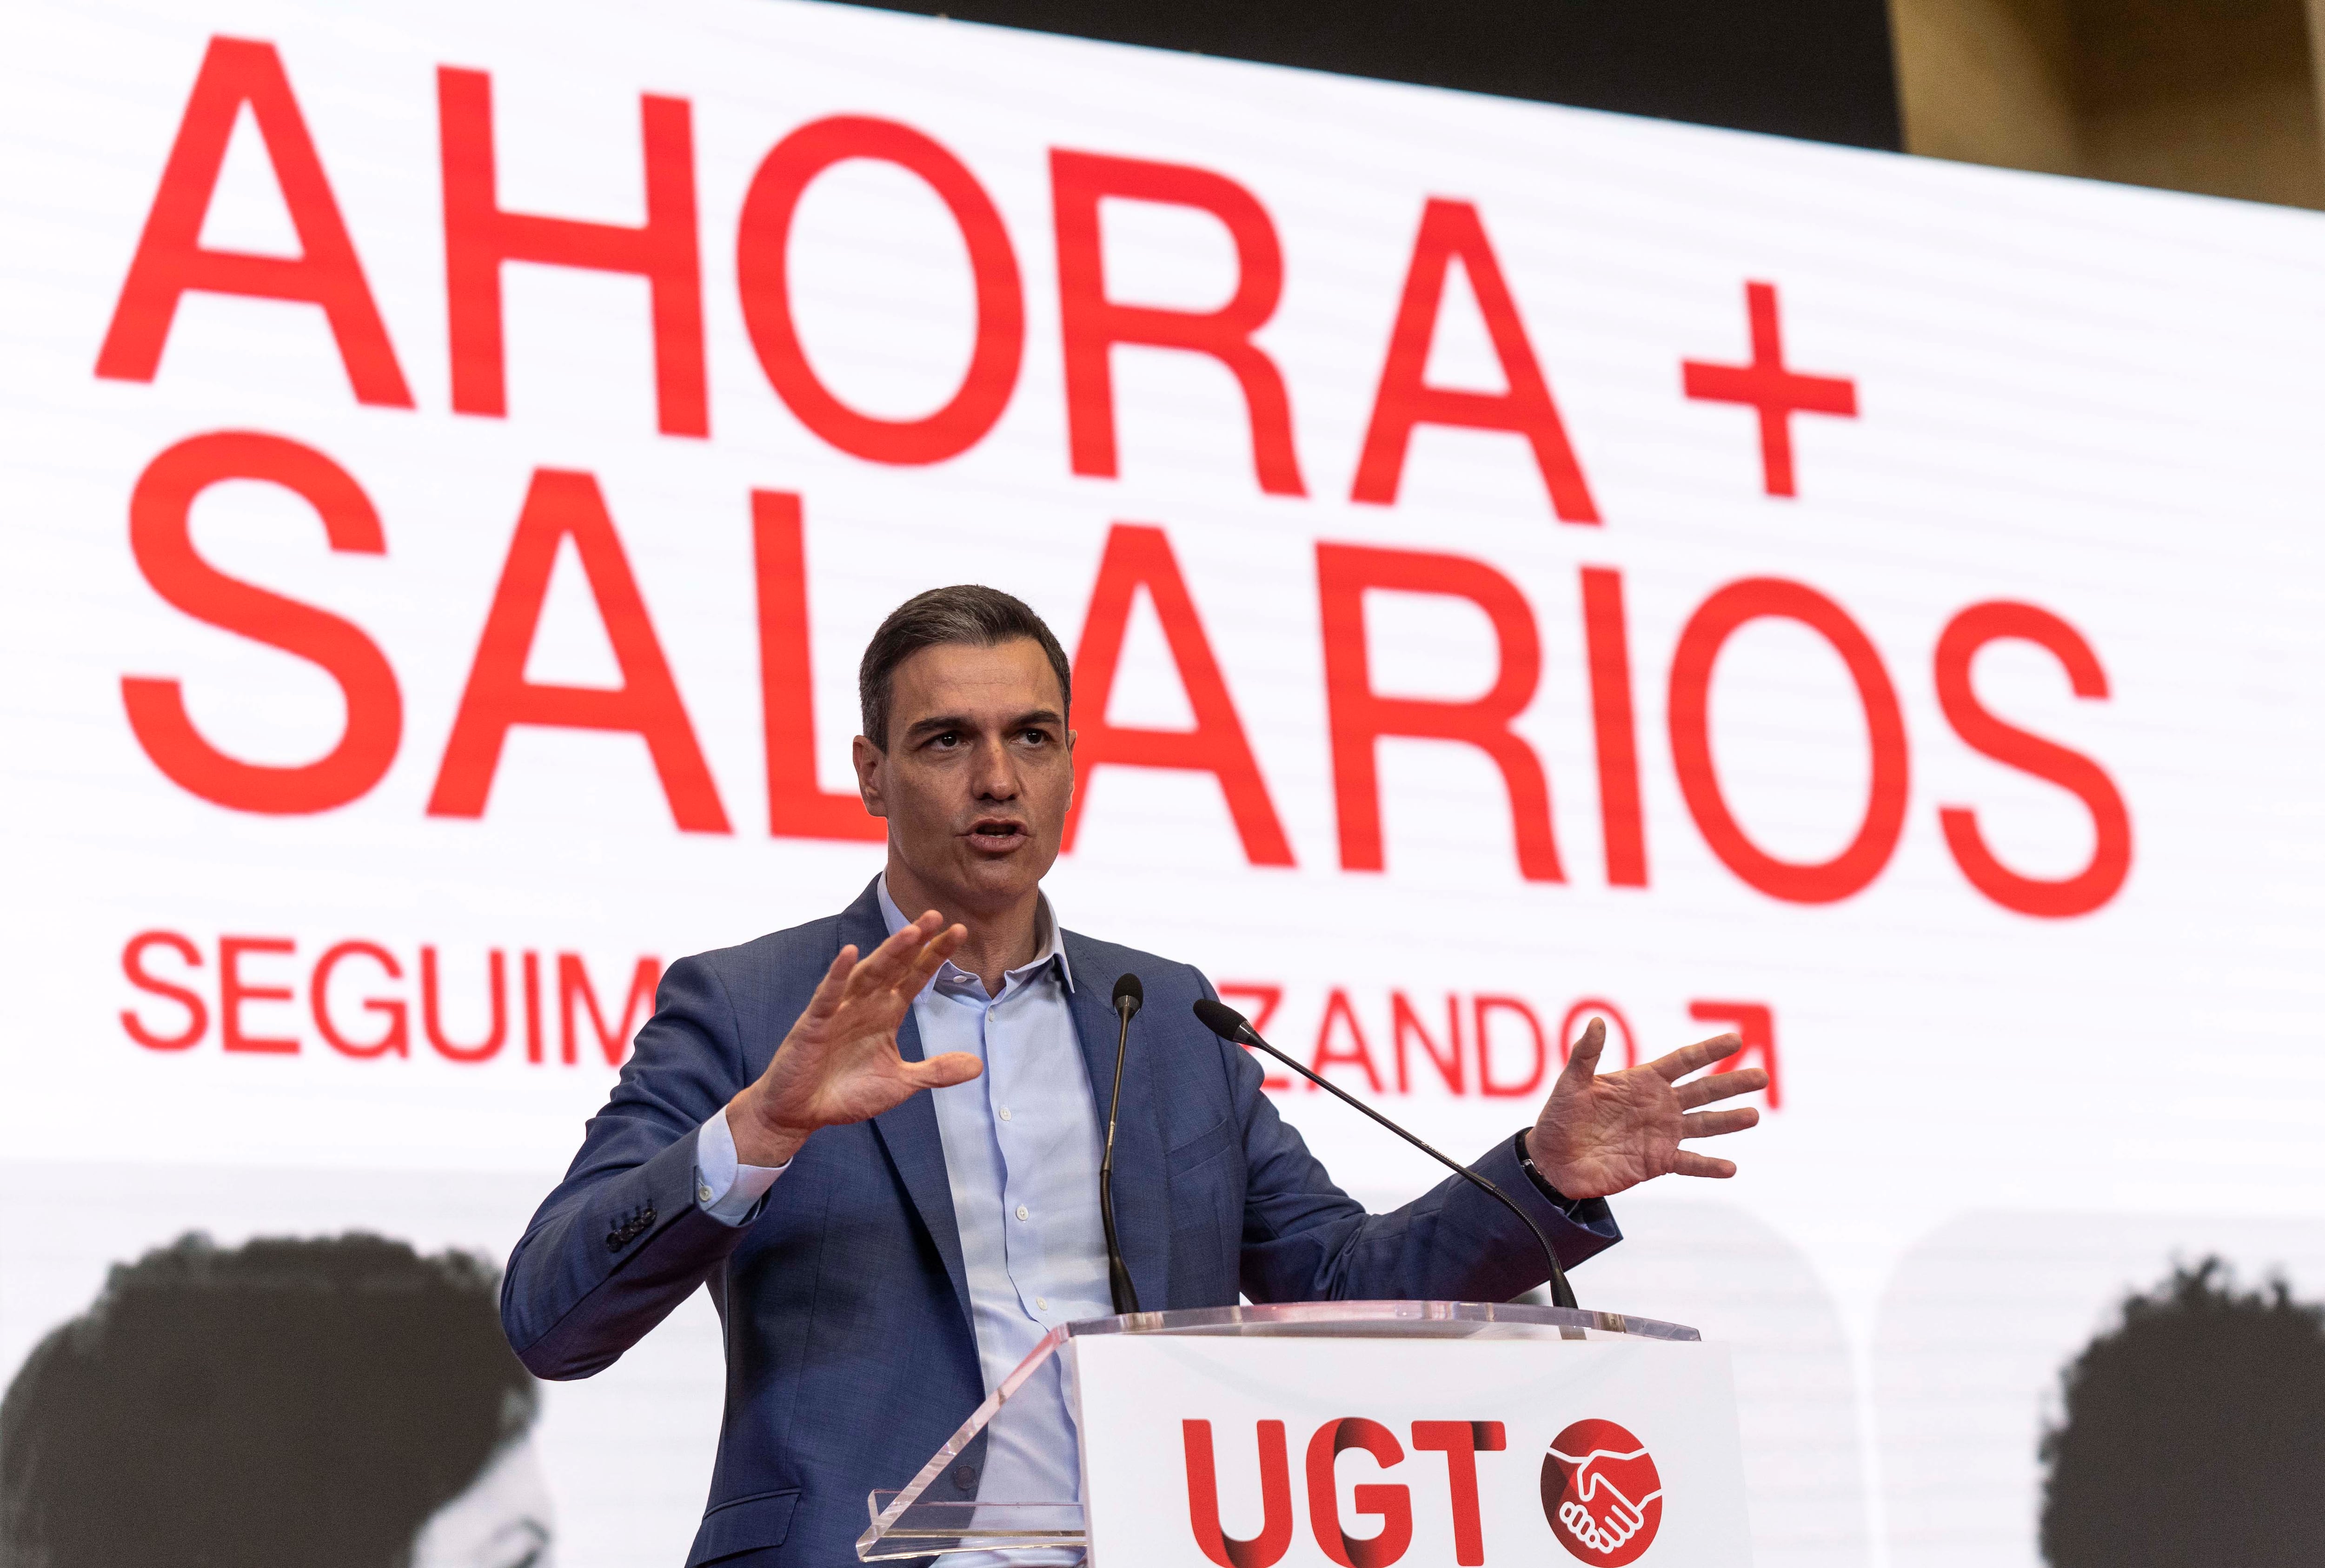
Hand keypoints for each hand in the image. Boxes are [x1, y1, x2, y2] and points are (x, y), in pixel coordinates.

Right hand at [726, 912, 979, 1165]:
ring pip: (867, 975)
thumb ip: (936, 1071)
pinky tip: (850, 954)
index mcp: (885, 1014)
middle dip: (914, 942)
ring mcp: (839, 1011)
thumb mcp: (901, 1083)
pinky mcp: (815, 1025)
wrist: (802, 1114)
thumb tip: (977, 1065)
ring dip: (887, 953)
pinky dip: (838, 975)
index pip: (915, 977)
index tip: (959, 932)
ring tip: (910, 932)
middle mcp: (865, 1005)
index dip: (934, 955)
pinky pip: (828, 996)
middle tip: (936, 914)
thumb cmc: (847, 1094)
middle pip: (894, 966)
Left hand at [1525, 1019, 1766, 1199]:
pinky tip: (1731, 1168)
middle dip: (1732, 1083)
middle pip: (1703, 1090)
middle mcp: (1659, 1105)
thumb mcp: (1571, 1083)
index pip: (1683, 1061)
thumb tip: (1596, 1020)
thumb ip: (1586, 1054)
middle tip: (1763, 1075)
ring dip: (1728, 1121)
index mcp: (1643, 1081)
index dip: (1708, 1051)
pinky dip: (1709, 1166)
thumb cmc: (1561, 1117)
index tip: (1736, 1040)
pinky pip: (1689, 1163)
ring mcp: (1661, 1134)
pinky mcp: (1657, 1162)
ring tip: (1754, 1116)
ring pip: (1703, 1125)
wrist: (1553, 1160)